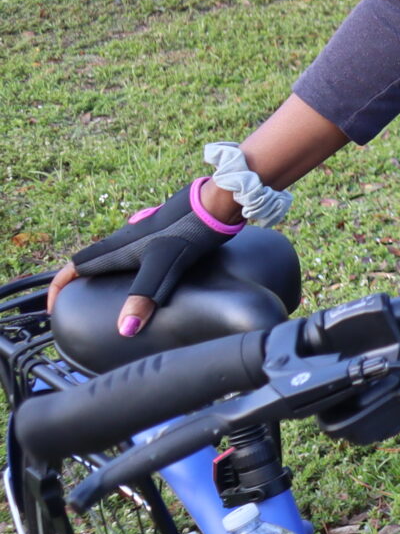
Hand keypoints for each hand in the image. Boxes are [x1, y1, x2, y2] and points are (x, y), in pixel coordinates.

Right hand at [53, 181, 242, 336]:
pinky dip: (118, 267)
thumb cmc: (188, 231)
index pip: (74, 268)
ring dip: (96, 273)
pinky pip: (125, 253)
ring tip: (98, 295)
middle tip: (71, 304)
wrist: (212, 203)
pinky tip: (136, 277)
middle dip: (73, 282)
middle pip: (86, 261)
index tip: (53, 310)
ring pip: (106, 256)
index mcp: (116, 249)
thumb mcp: (165, 268)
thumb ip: (145, 296)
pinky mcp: (155, 233)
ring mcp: (139, 236)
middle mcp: (122, 241)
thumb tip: (125, 330)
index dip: (58, 288)